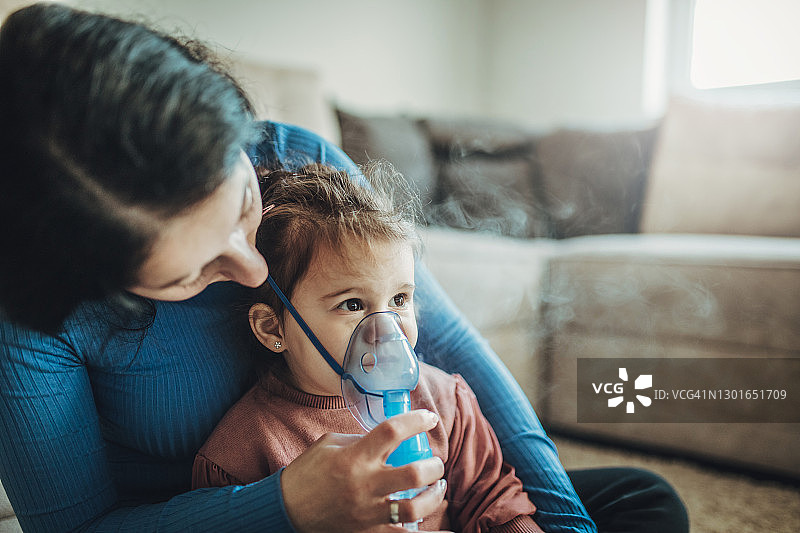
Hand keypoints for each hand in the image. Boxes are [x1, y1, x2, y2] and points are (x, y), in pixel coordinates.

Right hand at [280, 409, 446, 532]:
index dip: (416, 421)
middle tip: (435, 462)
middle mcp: (364, 484)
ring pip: (414, 508)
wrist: (286, 510)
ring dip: (434, 496)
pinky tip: (448, 532)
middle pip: (413, 473)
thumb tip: (389, 437)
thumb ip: (360, 439)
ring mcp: (367, 512)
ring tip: (437, 488)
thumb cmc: (307, 473)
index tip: (430, 418)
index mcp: (354, 456)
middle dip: (434, 465)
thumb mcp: (329, 444)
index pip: (393, 431)